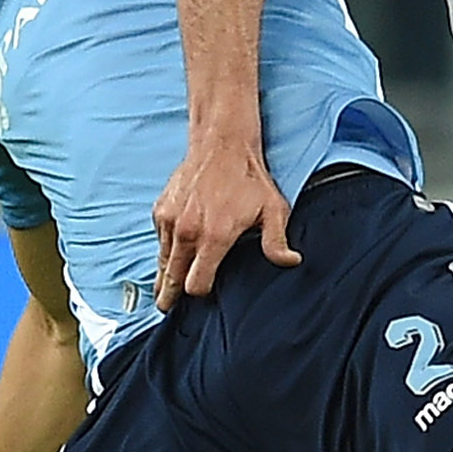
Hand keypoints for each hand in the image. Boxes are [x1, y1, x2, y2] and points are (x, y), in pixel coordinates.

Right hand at [152, 137, 299, 309]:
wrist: (222, 143)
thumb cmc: (250, 178)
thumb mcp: (274, 210)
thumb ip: (277, 242)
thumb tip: (292, 262)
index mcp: (213, 238)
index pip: (196, 285)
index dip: (200, 294)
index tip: (204, 296)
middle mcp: (186, 233)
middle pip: (172, 279)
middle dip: (170, 295)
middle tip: (166, 308)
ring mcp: (170, 221)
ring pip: (162, 261)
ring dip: (164, 275)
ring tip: (163, 291)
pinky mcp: (161, 210)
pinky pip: (160, 240)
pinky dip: (165, 249)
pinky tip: (171, 255)